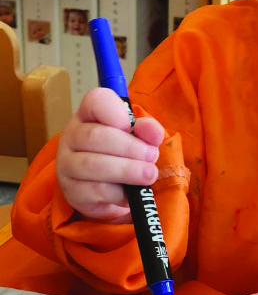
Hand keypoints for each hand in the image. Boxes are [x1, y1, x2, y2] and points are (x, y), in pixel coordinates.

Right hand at [55, 88, 163, 221]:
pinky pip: (95, 190)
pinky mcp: (72, 191)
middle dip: (129, 147)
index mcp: (88, 115)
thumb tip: (152, 132)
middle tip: (152, 156)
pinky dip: (118, 192)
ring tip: (149, 174)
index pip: (95, 101)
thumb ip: (147, 131)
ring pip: (92, 165)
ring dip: (127, 170)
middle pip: (95, 136)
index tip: (131, 125)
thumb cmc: (122, 155)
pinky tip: (130, 193)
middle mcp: (72, 136)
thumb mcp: (138, 138)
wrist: (107, 191)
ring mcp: (67, 165)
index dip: (114, 111)